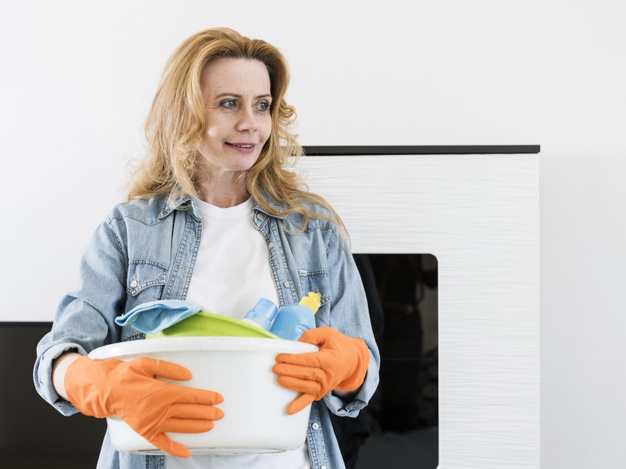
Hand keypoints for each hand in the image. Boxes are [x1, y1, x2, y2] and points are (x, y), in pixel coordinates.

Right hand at [64, 356, 223, 457]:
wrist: (106, 390)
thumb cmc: (126, 375)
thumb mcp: (147, 363)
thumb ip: (169, 369)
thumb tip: (189, 376)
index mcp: (161, 392)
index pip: (190, 396)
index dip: (206, 398)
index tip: (218, 398)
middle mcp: (159, 409)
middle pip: (189, 412)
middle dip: (207, 413)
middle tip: (220, 414)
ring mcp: (152, 422)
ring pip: (180, 426)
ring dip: (197, 427)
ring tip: (211, 426)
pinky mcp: (145, 431)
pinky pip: (162, 443)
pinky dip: (174, 449)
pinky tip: (186, 452)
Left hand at [273, 327, 369, 414]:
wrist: (354, 360)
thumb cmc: (338, 345)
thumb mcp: (327, 333)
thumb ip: (311, 336)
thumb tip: (296, 344)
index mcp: (330, 360)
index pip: (309, 360)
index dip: (294, 359)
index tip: (280, 357)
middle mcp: (329, 375)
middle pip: (307, 373)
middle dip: (289, 371)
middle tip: (275, 368)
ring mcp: (326, 385)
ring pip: (307, 386)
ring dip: (292, 384)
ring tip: (279, 379)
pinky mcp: (322, 391)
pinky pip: (310, 399)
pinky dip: (300, 405)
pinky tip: (289, 410)